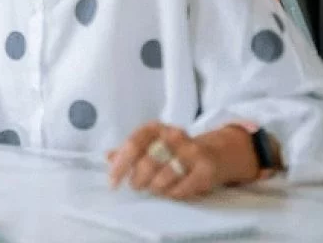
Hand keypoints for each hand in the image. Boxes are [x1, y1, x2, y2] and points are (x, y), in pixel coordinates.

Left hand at [107, 122, 226, 199]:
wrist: (214, 153)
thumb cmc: (174, 151)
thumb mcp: (150, 145)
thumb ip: (129, 151)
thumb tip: (108, 157)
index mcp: (155, 128)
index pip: (133, 145)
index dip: (120, 166)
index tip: (112, 183)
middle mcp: (174, 136)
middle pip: (148, 163)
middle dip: (138, 180)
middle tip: (137, 186)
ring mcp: (192, 152)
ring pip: (163, 178)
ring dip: (155, 188)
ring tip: (155, 187)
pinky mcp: (206, 169)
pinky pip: (180, 189)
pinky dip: (171, 193)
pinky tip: (171, 190)